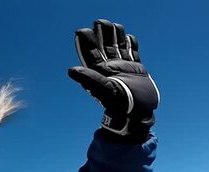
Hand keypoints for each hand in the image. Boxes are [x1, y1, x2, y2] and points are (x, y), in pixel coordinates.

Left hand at [69, 19, 158, 138]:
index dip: (86, 42)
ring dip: (115, 37)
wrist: (137, 113)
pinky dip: (131, 45)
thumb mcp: (102, 90)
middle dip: (102, 35)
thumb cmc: (119, 105)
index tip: (81, 31)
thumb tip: (70, 70)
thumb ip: (89, 79)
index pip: (90, 54)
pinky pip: (132, 54)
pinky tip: (129, 37)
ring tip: (113, 25)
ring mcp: (123, 68)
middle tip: (100, 22)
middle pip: (104, 47)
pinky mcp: (136, 70)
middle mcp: (109, 69)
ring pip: (118, 48)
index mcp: (99, 72)